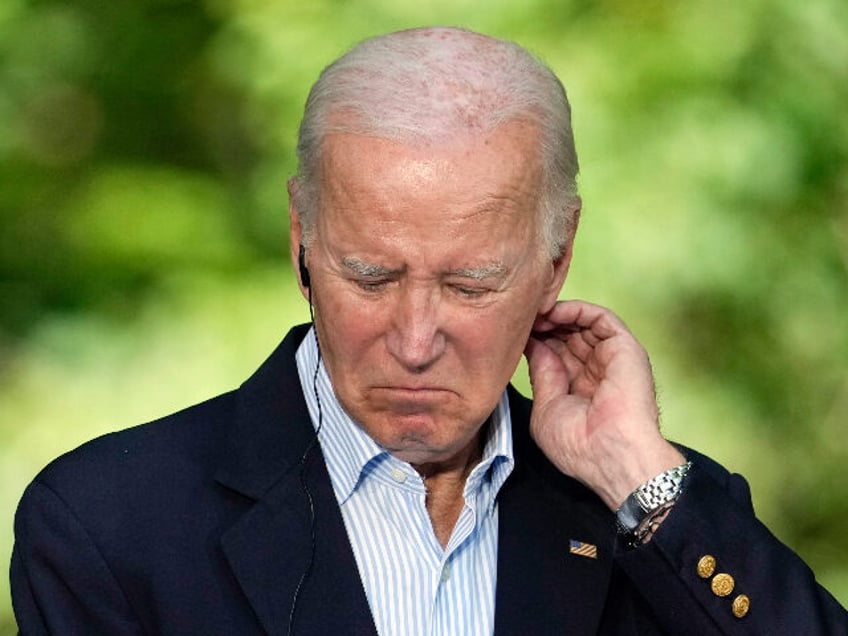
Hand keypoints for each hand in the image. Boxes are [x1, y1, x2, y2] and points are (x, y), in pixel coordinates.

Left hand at [524, 300, 684, 510]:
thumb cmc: (579, 444)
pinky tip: (553, 313)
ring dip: (556, 314)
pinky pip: (601, 318)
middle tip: (520, 317)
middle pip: (567, 335)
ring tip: (533, 313)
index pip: (556, 354)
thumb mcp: (547, 408)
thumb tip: (533, 346)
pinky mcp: (625, 347)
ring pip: (583, 323)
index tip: (512, 332)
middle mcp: (597, 371)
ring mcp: (612, 358)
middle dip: (543, 325)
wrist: (610, 454)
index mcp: (580, 388)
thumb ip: (542, 374)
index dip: (536, 340)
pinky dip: (576, 310)